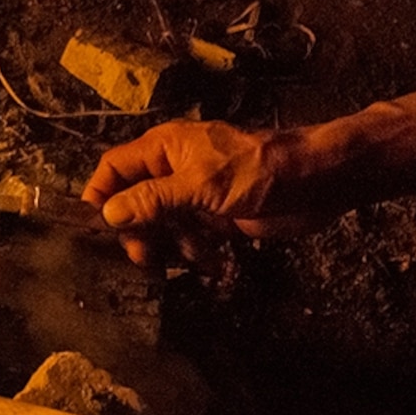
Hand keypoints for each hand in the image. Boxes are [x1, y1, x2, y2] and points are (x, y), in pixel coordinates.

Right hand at [83, 119, 320, 269]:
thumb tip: (109, 213)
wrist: (315, 183)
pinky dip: (198, 255)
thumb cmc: (257, 171)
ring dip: (173, 247)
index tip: (100, 229)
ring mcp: (197, 195)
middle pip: (135, 203)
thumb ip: (153, 199)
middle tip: (147, 259)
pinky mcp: (218, 217)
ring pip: (164, 226)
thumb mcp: (200, 185)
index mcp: (164, 148)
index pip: (114, 168)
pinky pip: (192, 240)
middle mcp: (175, 170)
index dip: (102, 195)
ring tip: (196, 258)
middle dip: (140, 232)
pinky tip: (214, 265)